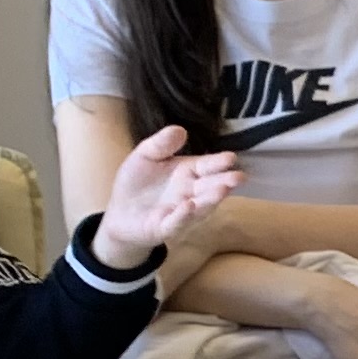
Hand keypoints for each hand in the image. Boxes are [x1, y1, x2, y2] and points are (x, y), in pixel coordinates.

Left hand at [94, 123, 241, 265]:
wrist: (118, 212)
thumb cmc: (137, 182)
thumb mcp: (145, 156)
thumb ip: (161, 144)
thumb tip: (181, 129)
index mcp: (188, 173)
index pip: (206, 166)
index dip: (218, 163)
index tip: (231, 158)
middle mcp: (190, 193)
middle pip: (210, 187)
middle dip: (225, 182)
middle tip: (239, 177)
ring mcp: (181, 212)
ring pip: (200, 207)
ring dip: (211, 199)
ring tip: (222, 190)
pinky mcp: (165, 229)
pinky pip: (176, 223)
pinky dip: (183, 215)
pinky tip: (189, 205)